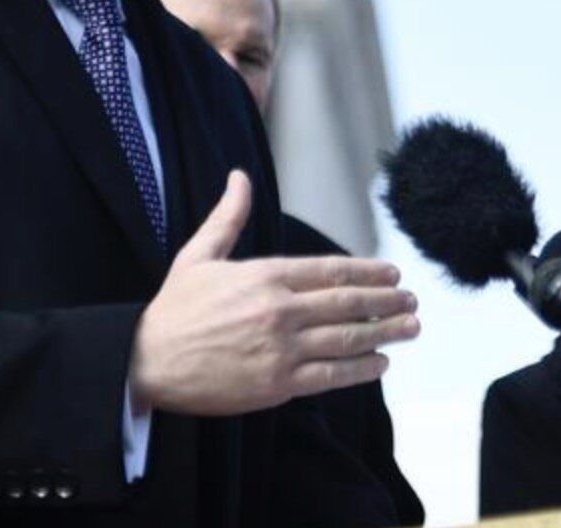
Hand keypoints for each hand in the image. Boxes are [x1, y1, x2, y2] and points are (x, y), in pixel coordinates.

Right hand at [128, 170, 419, 415]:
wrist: (148, 360)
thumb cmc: (174, 308)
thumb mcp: (197, 254)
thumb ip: (228, 216)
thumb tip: (239, 176)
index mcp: (265, 275)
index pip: (331, 270)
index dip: (368, 271)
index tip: (392, 273)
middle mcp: (279, 310)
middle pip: (348, 302)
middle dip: (387, 301)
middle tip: (413, 301)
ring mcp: (282, 349)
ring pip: (348, 338)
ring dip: (386, 332)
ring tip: (410, 328)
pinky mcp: (278, 383)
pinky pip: (333, 376)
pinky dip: (362, 369)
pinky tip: (380, 362)